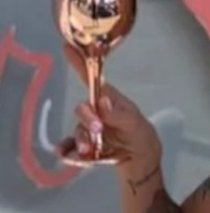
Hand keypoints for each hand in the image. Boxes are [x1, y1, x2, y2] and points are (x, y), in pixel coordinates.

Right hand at [55, 45, 161, 167]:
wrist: (142, 164)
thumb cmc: (142, 138)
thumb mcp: (137, 126)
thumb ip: (119, 116)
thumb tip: (102, 102)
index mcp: (111, 101)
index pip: (94, 81)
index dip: (81, 64)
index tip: (68, 48)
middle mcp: (98, 112)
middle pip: (84, 109)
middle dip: (87, 118)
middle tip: (97, 129)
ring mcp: (91, 129)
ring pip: (78, 129)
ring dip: (80, 139)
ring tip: (87, 150)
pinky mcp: (86, 145)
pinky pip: (71, 145)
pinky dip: (66, 149)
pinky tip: (63, 154)